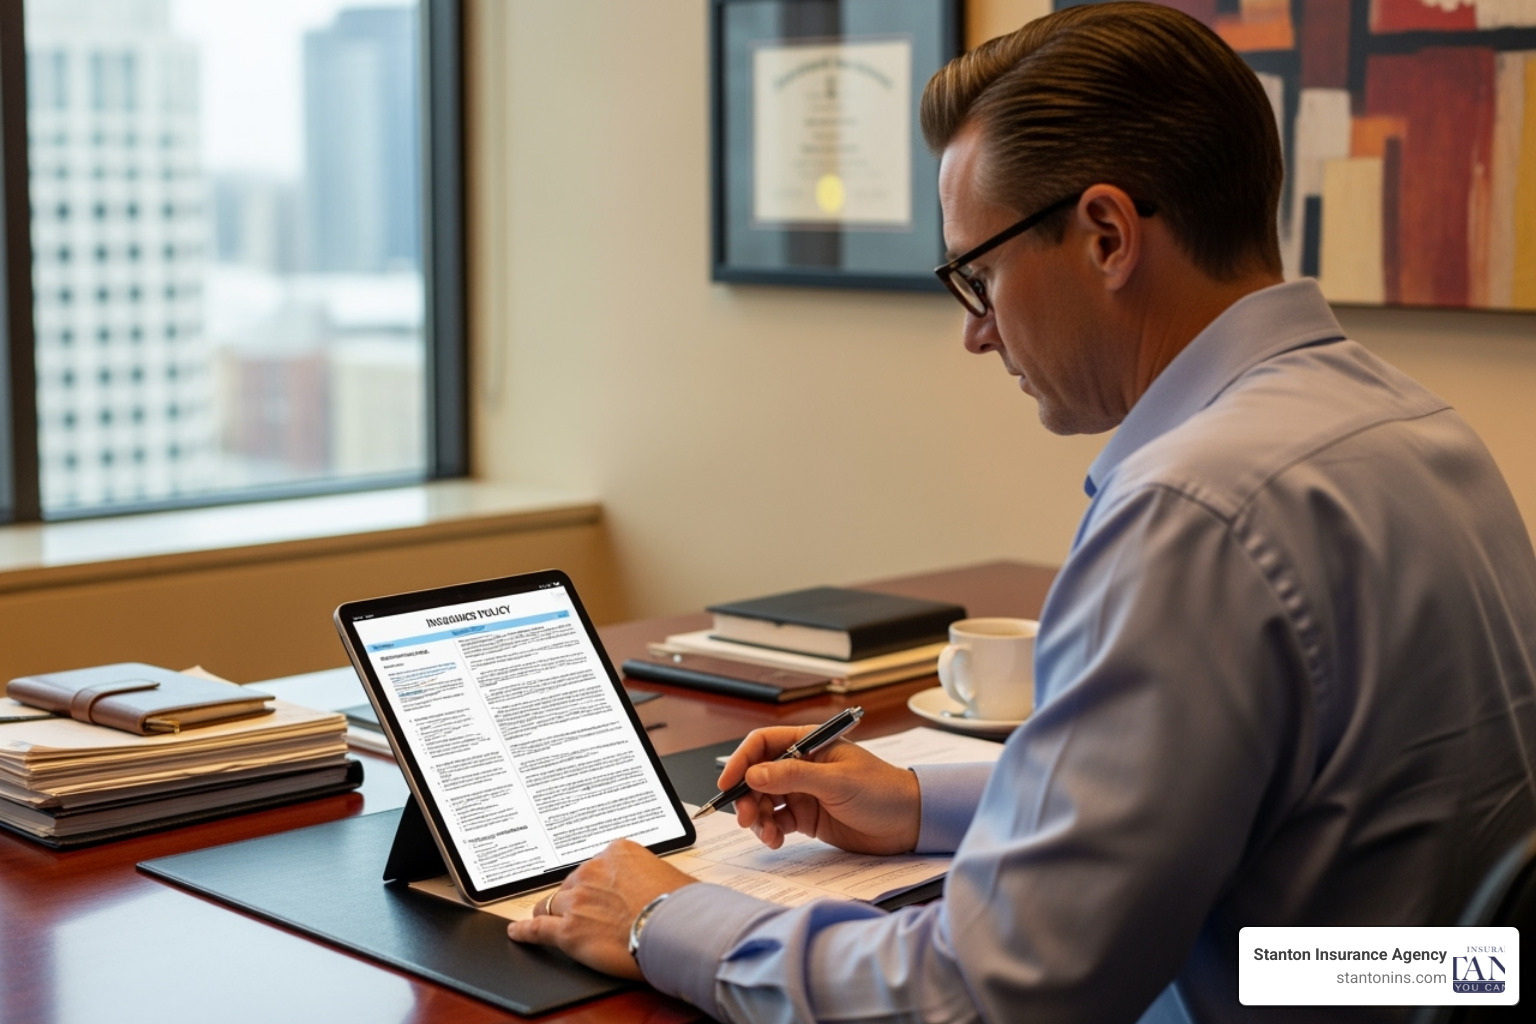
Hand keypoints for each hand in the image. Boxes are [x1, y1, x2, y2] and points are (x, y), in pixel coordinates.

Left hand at [506, 839, 694, 978]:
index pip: (596, 865)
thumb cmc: (682, 906)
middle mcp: (592, 870)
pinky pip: (537, 928)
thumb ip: (650, 873)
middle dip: (579, 897)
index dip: (598, 882)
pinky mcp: (567, 931)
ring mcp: (577, 900)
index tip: (600, 890)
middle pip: (574, 883)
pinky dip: (525, 931)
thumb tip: (658, 885)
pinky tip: (517, 932)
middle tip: (592, 913)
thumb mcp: (669, 873)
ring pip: (553, 904)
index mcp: (617, 851)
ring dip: (555, 912)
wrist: (678, 929)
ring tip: (552, 920)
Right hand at [720, 724, 919, 853]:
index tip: (728, 783)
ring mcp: (803, 792)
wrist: (909, 823)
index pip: (763, 744)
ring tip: (767, 834)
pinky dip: (770, 831)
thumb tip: (754, 774)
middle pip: (758, 776)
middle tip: (745, 818)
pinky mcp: (807, 817)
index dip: (741, 761)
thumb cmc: (883, 791)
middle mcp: (802, 765)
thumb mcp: (837, 781)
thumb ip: (793, 776)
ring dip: (757, 817)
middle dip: (746, 796)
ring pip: (763, 801)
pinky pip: (777, 821)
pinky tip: (777, 840)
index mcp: (810, 743)